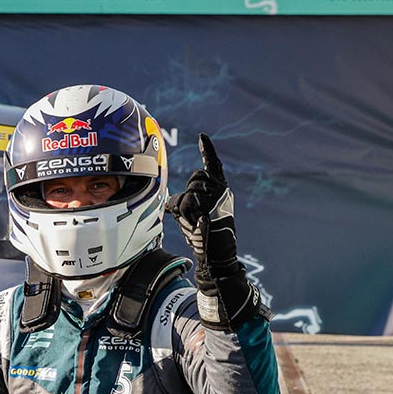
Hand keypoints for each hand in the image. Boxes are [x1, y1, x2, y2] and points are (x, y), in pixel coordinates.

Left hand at [166, 135, 264, 328]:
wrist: (217, 257)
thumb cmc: (204, 239)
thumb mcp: (196, 218)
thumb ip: (188, 205)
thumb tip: (170, 202)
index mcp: (220, 192)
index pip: (213, 166)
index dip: (207, 151)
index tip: (201, 137)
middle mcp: (222, 191)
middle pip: (195, 178)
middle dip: (187, 195)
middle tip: (192, 214)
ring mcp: (218, 197)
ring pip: (189, 191)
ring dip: (184, 208)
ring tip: (194, 221)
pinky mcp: (212, 205)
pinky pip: (187, 200)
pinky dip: (184, 212)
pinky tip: (195, 215)